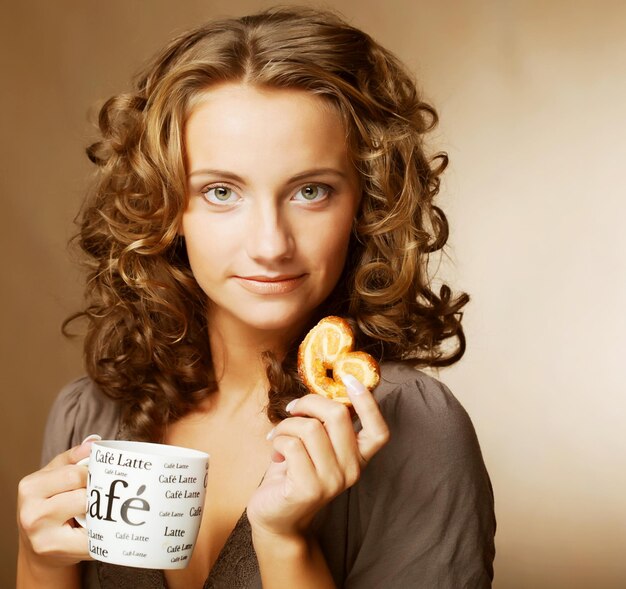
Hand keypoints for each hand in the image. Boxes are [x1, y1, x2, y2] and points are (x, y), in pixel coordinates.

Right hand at [17, 435, 98, 569]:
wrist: (37, 546)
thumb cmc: (49, 504)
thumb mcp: (53, 476)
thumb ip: (73, 457)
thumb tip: (94, 442)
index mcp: (30, 487)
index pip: (73, 474)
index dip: (93, 474)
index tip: (102, 476)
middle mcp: (31, 513)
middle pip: (82, 496)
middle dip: (98, 494)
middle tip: (108, 494)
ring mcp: (42, 536)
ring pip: (89, 516)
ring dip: (102, 514)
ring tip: (106, 510)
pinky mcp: (56, 552)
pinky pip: (91, 540)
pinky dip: (103, 534)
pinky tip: (106, 529)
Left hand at [247, 375, 389, 538]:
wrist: (276, 518)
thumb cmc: (294, 473)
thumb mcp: (316, 446)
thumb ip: (324, 424)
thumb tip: (320, 390)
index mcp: (358, 457)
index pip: (379, 431)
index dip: (368, 402)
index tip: (349, 380)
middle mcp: (352, 470)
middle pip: (338, 415)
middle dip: (310, 403)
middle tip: (293, 409)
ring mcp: (332, 481)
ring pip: (310, 428)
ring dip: (287, 425)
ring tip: (279, 436)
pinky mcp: (309, 488)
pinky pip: (292, 445)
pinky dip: (278, 440)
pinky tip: (276, 451)